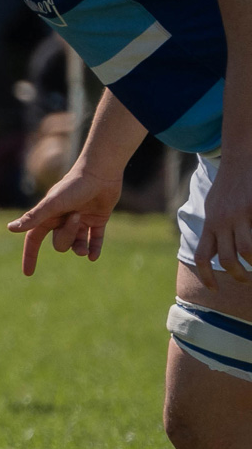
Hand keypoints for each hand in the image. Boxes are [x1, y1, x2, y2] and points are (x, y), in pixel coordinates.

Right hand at [6, 164, 123, 274]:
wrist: (100, 172)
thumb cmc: (74, 186)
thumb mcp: (52, 204)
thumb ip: (33, 217)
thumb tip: (10, 228)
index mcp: (48, 216)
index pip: (34, 239)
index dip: (30, 255)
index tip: (28, 273)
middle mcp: (62, 220)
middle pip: (59, 243)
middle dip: (67, 237)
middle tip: (77, 217)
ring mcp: (80, 221)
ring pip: (76, 244)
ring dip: (80, 248)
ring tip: (86, 248)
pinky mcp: (97, 219)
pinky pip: (95, 239)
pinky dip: (95, 248)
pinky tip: (94, 257)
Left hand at [193, 156, 251, 287]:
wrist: (240, 158)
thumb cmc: (228, 185)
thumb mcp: (213, 207)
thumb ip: (213, 228)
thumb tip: (210, 251)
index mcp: (210, 223)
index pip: (202, 256)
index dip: (206, 277)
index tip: (213, 290)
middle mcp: (222, 221)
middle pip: (227, 258)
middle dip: (237, 275)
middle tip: (246, 280)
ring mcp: (241, 215)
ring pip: (247, 250)